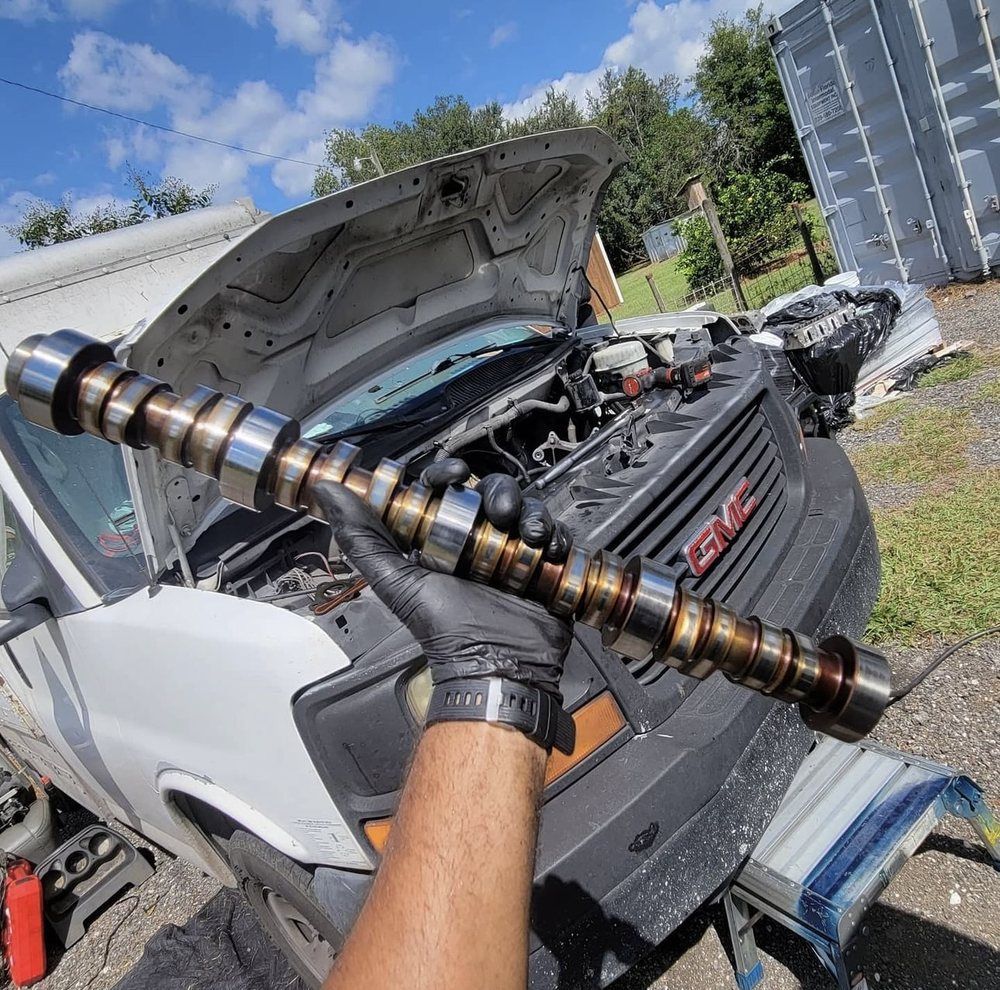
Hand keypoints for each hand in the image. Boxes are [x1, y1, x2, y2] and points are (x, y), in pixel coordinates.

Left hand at [312, 469, 572, 701]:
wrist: (497, 666)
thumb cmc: (445, 629)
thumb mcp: (397, 581)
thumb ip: (361, 538)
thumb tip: (328, 491)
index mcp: (444, 539)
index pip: (447, 490)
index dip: (448, 475)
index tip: (454, 474)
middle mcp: (479, 541)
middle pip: (492, 492)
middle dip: (498, 493)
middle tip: (499, 512)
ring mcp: (514, 553)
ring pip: (526, 509)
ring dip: (529, 514)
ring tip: (527, 535)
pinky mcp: (544, 566)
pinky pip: (555, 536)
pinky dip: (553, 537)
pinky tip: (544, 550)